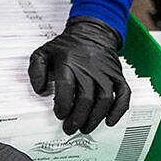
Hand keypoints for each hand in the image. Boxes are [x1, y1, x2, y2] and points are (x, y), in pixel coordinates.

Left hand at [28, 16, 130, 135]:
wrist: (92, 32)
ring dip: (95, 118)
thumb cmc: (67, 47)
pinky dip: (119, 110)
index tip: (59, 115)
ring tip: (85, 128)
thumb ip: (36, 71)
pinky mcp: (118, 75)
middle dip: (77, 118)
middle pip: (86, 97)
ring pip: (104, 99)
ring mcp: (105, 72)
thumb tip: (40, 90)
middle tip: (70, 128)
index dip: (63, 105)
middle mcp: (89, 67)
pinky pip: (124, 94)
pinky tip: (110, 121)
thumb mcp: (44, 53)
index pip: (66, 87)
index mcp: (68, 61)